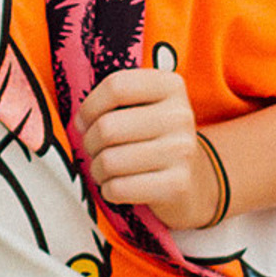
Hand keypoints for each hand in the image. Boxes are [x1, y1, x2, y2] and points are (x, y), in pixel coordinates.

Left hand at [74, 64, 223, 230]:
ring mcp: (182, 151)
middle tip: (95, 150)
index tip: (84, 122)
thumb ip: (114, 99)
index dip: (89, 107)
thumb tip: (79, 121)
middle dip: (89, 143)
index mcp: (171, 86)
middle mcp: (180, 115)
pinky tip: (118, 186)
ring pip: (109, 161)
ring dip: (97, 169)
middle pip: (107, 127)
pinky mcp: (178, 185)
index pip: (116, 86)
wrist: (196, 180)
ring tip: (106, 170)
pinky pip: (119, 188)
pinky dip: (109, 190)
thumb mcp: (144, 106)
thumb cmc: (154, 138)